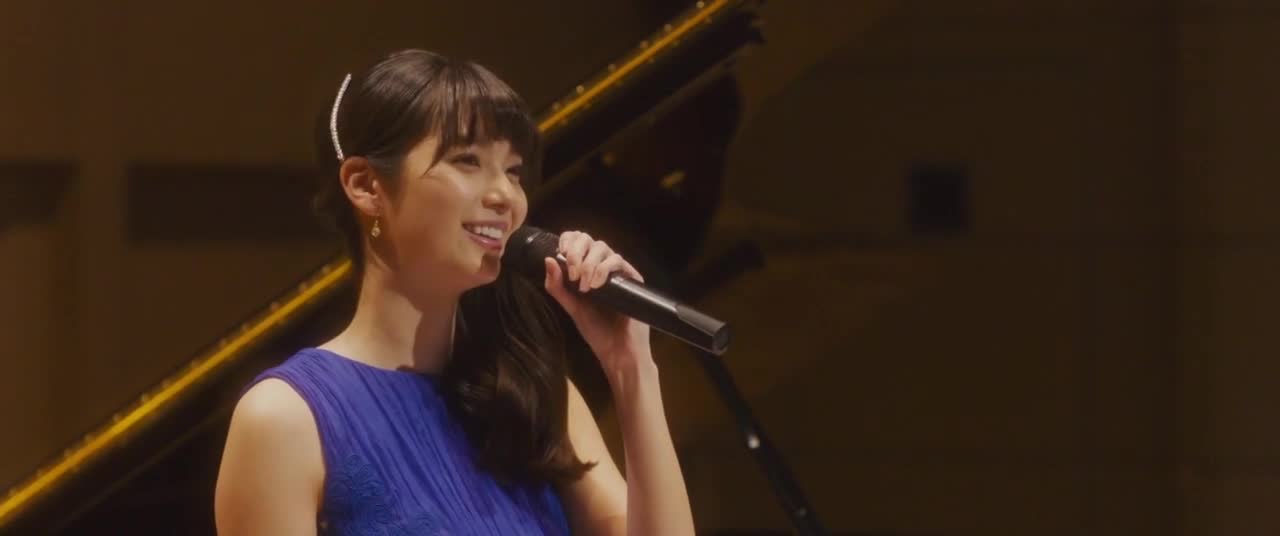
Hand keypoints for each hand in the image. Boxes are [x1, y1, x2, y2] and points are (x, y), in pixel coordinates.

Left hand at [542, 231, 651, 370]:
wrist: (617, 350)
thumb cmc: (596, 330)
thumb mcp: (571, 307)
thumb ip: (557, 287)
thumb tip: (547, 260)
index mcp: (586, 270)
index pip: (578, 241)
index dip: (568, 240)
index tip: (561, 254)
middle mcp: (602, 267)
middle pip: (589, 240)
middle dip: (577, 253)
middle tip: (573, 275)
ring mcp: (618, 271)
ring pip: (603, 247)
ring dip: (589, 264)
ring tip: (585, 286)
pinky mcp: (632, 277)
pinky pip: (618, 260)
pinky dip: (604, 269)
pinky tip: (597, 285)